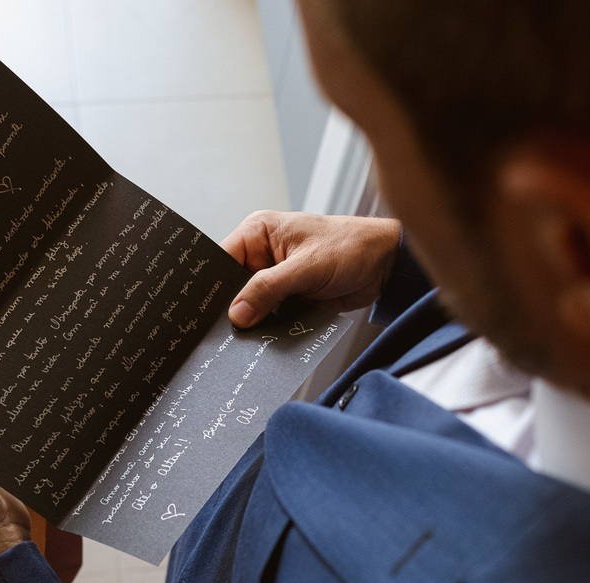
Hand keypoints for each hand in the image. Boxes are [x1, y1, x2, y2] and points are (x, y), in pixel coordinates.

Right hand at [222, 211, 401, 327]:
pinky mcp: (289, 298)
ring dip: (251, 322)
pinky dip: (267, 329)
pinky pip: (269, 317)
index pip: (220, 261)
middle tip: (223, 334)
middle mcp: (262, 255)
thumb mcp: (307, 267)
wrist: (387, 266)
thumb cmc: (353, 247)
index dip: (211, 287)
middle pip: (232, 287)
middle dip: (232, 309)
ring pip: (250, 306)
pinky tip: (262, 342)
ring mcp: (275, 278)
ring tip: (240, 342)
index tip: (203, 313)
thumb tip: (237, 312)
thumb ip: (269, 288)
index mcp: (259, 233)